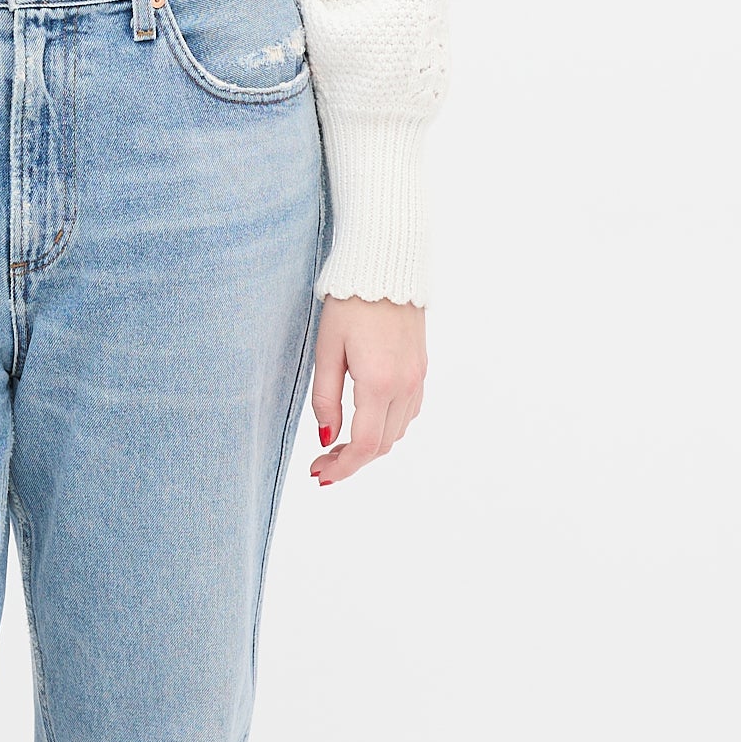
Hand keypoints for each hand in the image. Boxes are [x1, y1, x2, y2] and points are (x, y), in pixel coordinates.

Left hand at [309, 297, 425, 485]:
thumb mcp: (327, 350)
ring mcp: (417, 377)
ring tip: (340, 445)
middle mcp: (404, 385)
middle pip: (383, 444)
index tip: (320, 475)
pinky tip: (367, 421)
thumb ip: (326, 398)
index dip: (342, 467)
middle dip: (352, 461)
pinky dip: (388, 426)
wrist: (385, 266)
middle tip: (322, 464)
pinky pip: (408, 412)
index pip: (365, 445)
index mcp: (378, 383)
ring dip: (371, 446)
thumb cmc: (349, 303)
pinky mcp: (421, 368)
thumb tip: (327, 437)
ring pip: (397, 431)